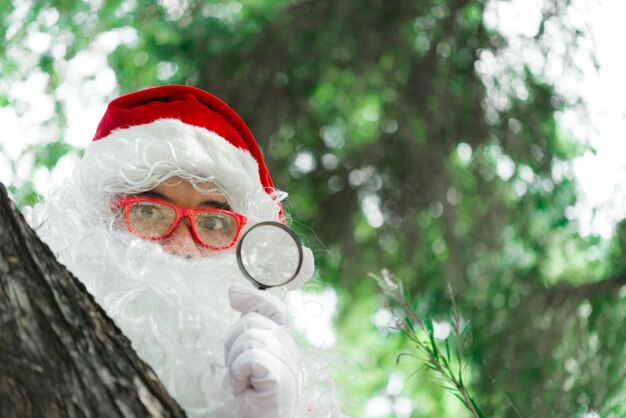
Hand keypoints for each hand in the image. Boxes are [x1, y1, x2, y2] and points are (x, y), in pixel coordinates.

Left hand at [225, 283, 298, 417]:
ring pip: (249, 336)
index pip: (275, 308)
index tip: (232, 295)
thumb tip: (235, 289)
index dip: (255, 298)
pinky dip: (239, 373)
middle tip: (238, 372)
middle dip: (233, 344)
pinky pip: (250, 356)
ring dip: (234, 362)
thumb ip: (246, 324)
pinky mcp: (280, 377)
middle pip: (253, 321)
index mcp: (283, 342)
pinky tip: (245, 388)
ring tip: (243, 382)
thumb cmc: (247, 397)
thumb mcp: (243, 353)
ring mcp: (288, 364)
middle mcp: (291, 350)